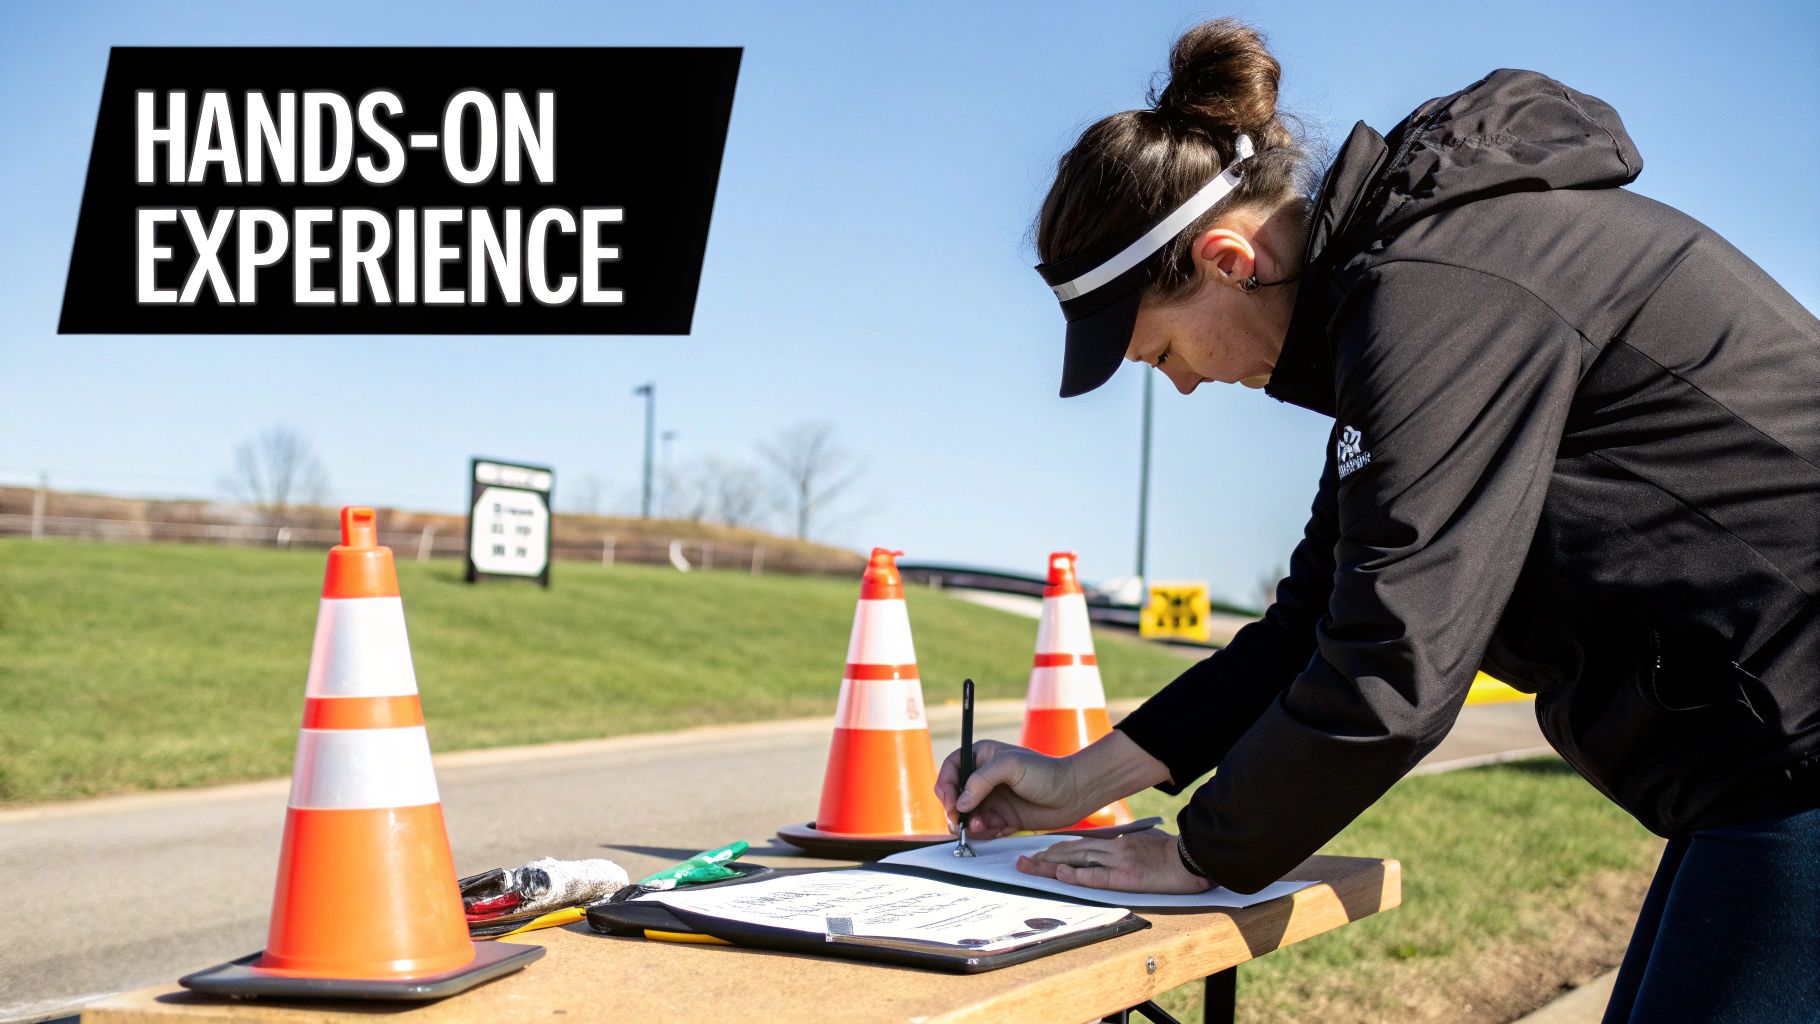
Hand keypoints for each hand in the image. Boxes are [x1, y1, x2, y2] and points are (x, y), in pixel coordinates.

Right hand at [934, 739, 1087, 836]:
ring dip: (969, 823)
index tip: (949, 801)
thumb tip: (961, 803)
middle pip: (954, 795)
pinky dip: (984, 832)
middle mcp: (984, 778)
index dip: (945, 784)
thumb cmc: (1045, 772)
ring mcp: (992, 799)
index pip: (952, 768)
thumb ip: (981, 780)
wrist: (1073, 794)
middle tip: (960, 821)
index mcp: (982, 756)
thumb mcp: (1010, 766)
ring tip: (982, 826)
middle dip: (954, 810)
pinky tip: (995, 829)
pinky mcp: (1002, 817)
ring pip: (967, 815)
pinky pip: (982, 828)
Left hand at [1015, 831, 1211, 893]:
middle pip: (1071, 850)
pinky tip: (1061, 874)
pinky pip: (1097, 876)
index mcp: (1116, 840)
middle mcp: (1112, 847)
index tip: (1039, 851)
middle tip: (1021, 861)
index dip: (1057, 848)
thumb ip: (1124, 842)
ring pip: (1077, 860)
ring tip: (1029, 867)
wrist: (1193, 857)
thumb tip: (1111, 845)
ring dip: (1051, 865)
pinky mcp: (1127, 876)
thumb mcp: (1145, 839)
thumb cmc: (1171, 851)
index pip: (1079, 843)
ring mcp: (1118, 861)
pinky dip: (1077, 875)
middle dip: (1044, 856)